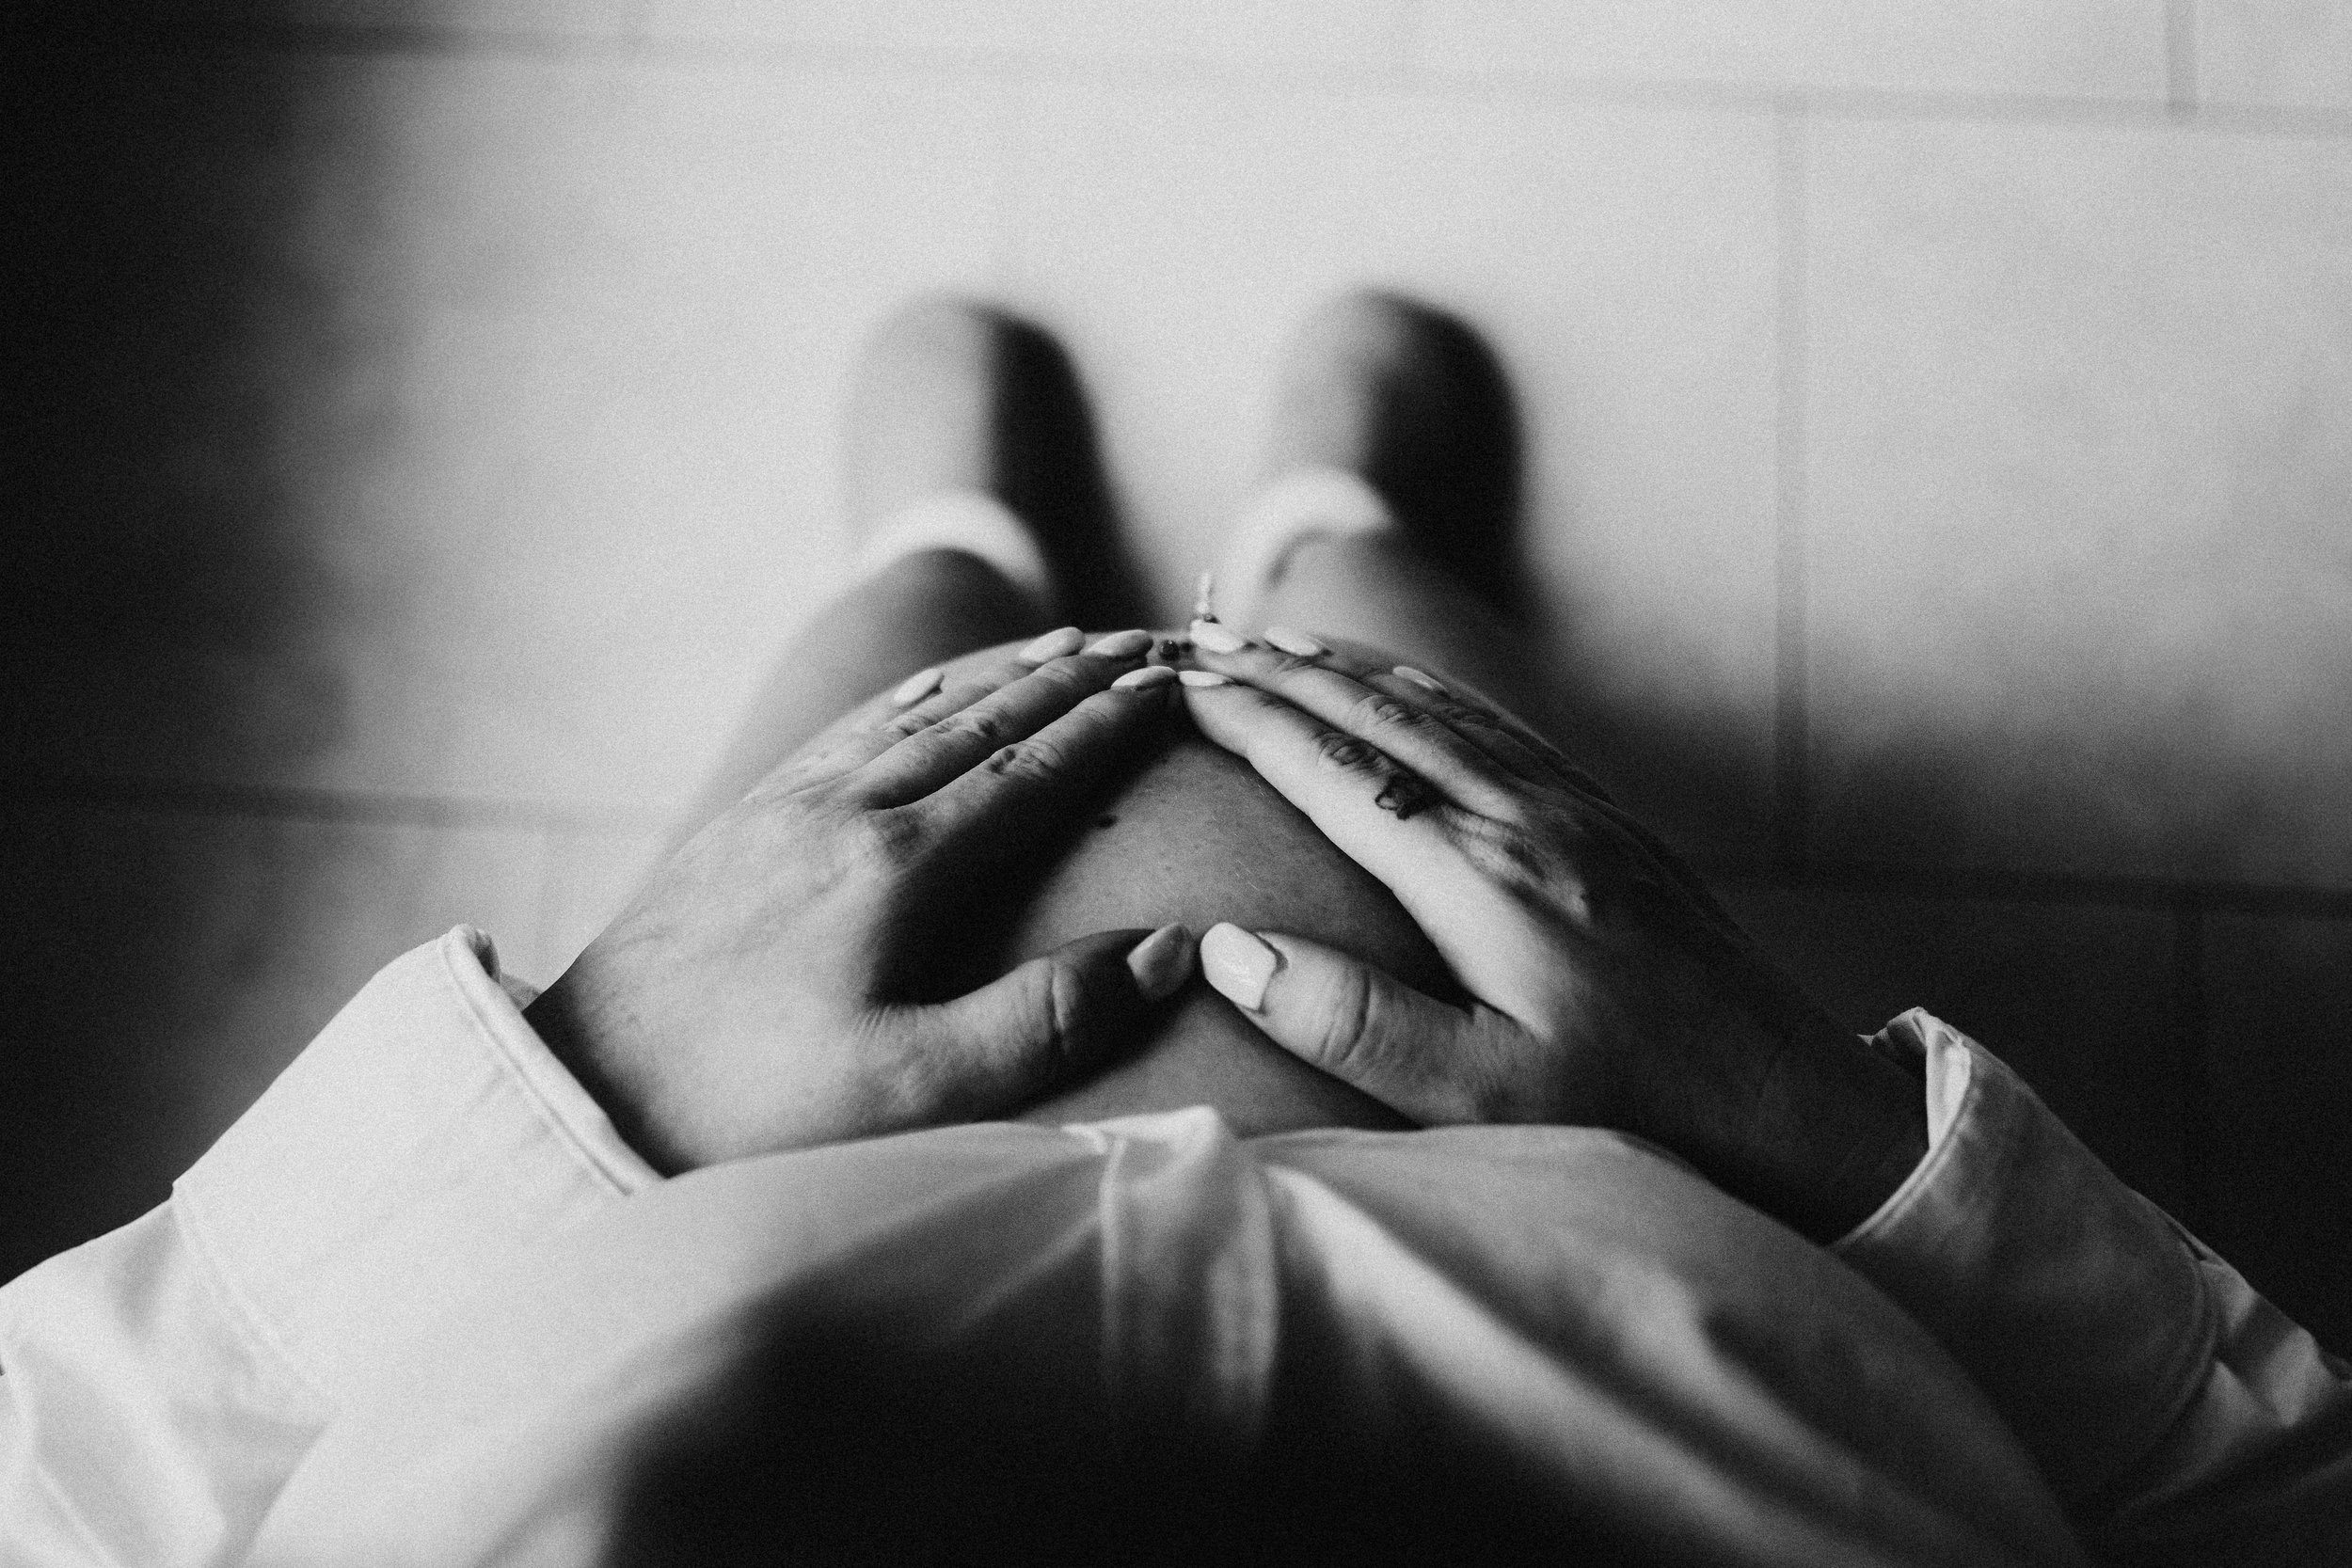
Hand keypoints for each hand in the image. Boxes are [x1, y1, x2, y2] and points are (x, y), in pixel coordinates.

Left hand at [526, 637, 1195, 1173]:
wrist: (583, 1092)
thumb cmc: (750, 1108)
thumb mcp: (913, 1088)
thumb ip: (1045, 1019)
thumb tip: (1169, 947)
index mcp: (897, 867)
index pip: (1034, 771)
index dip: (1111, 724)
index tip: (1175, 681)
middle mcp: (843, 811)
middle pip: (982, 719)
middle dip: (1072, 675)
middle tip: (1146, 637)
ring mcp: (784, 809)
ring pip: (915, 710)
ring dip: (1000, 672)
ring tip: (1065, 642)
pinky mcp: (740, 825)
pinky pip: (848, 729)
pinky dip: (913, 695)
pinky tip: (928, 690)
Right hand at [1178, 638, 1924, 1240]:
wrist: (1786, 1096)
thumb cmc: (1628, 1108)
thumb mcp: (1477, 1092)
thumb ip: (1348, 1022)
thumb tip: (1228, 947)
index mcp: (1473, 877)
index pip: (1332, 771)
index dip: (1248, 721)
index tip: (1177, 683)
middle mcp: (1519, 818)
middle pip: (1374, 716)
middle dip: (1277, 669)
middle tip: (1196, 635)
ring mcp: (1570, 810)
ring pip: (1435, 707)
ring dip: (1344, 666)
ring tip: (1272, 638)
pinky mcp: (1607, 822)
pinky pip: (1495, 724)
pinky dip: (1425, 690)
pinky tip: (1403, 688)